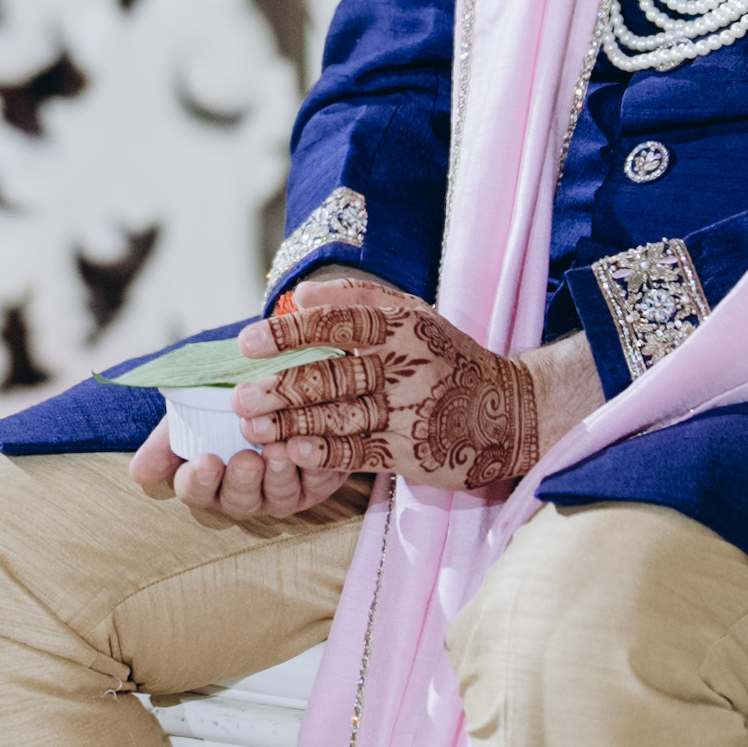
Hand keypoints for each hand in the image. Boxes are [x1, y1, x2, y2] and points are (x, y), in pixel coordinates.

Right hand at [119, 372, 364, 523]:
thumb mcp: (191, 411)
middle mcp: (244, 494)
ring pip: (279, 497)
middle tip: (247, 460)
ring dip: (279, 477)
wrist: (276, 377)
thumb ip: (164, 440)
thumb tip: (140, 473)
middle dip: (242, 482)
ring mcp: (282, 492)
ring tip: (279, 451)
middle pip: (239, 501)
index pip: (196, 491)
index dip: (198, 482)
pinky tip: (310, 447)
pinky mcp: (319, 483)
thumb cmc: (228, 400)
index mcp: (209, 482)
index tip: (205, 462)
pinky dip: (315, 467)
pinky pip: (319, 482)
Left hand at [233, 278, 553, 498]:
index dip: (290, 333)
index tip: (248, 342)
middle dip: (280, 389)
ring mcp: (407, 412)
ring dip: (291, 424)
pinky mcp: (411, 452)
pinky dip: (324, 453)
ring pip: (338, 418)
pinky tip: (292, 451)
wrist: (508, 410)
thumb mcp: (413, 315)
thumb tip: (301, 293)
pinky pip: (359, 453)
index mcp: (399, 327)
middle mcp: (403, 367)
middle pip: (331, 377)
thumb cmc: (446, 357)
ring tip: (253, 427)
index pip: (337, 323)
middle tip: (240, 398)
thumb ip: (357, 299)